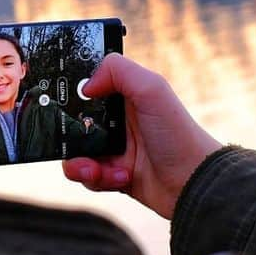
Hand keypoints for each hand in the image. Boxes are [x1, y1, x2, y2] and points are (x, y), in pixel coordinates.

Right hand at [62, 54, 220, 218]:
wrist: (193, 184)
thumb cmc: (179, 135)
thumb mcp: (152, 89)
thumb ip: (117, 71)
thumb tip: (85, 85)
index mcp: (123, 96)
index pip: (86, 87)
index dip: (71, 94)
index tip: (62, 103)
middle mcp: (116, 120)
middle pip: (73, 123)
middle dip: (69, 135)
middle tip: (74, 142)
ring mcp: (113, 148)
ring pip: (75, 152)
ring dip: (80, 163)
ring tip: (95, 168)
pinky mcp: (113, 174)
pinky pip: (88, 176)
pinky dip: (97, 179)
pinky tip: (119, 178)